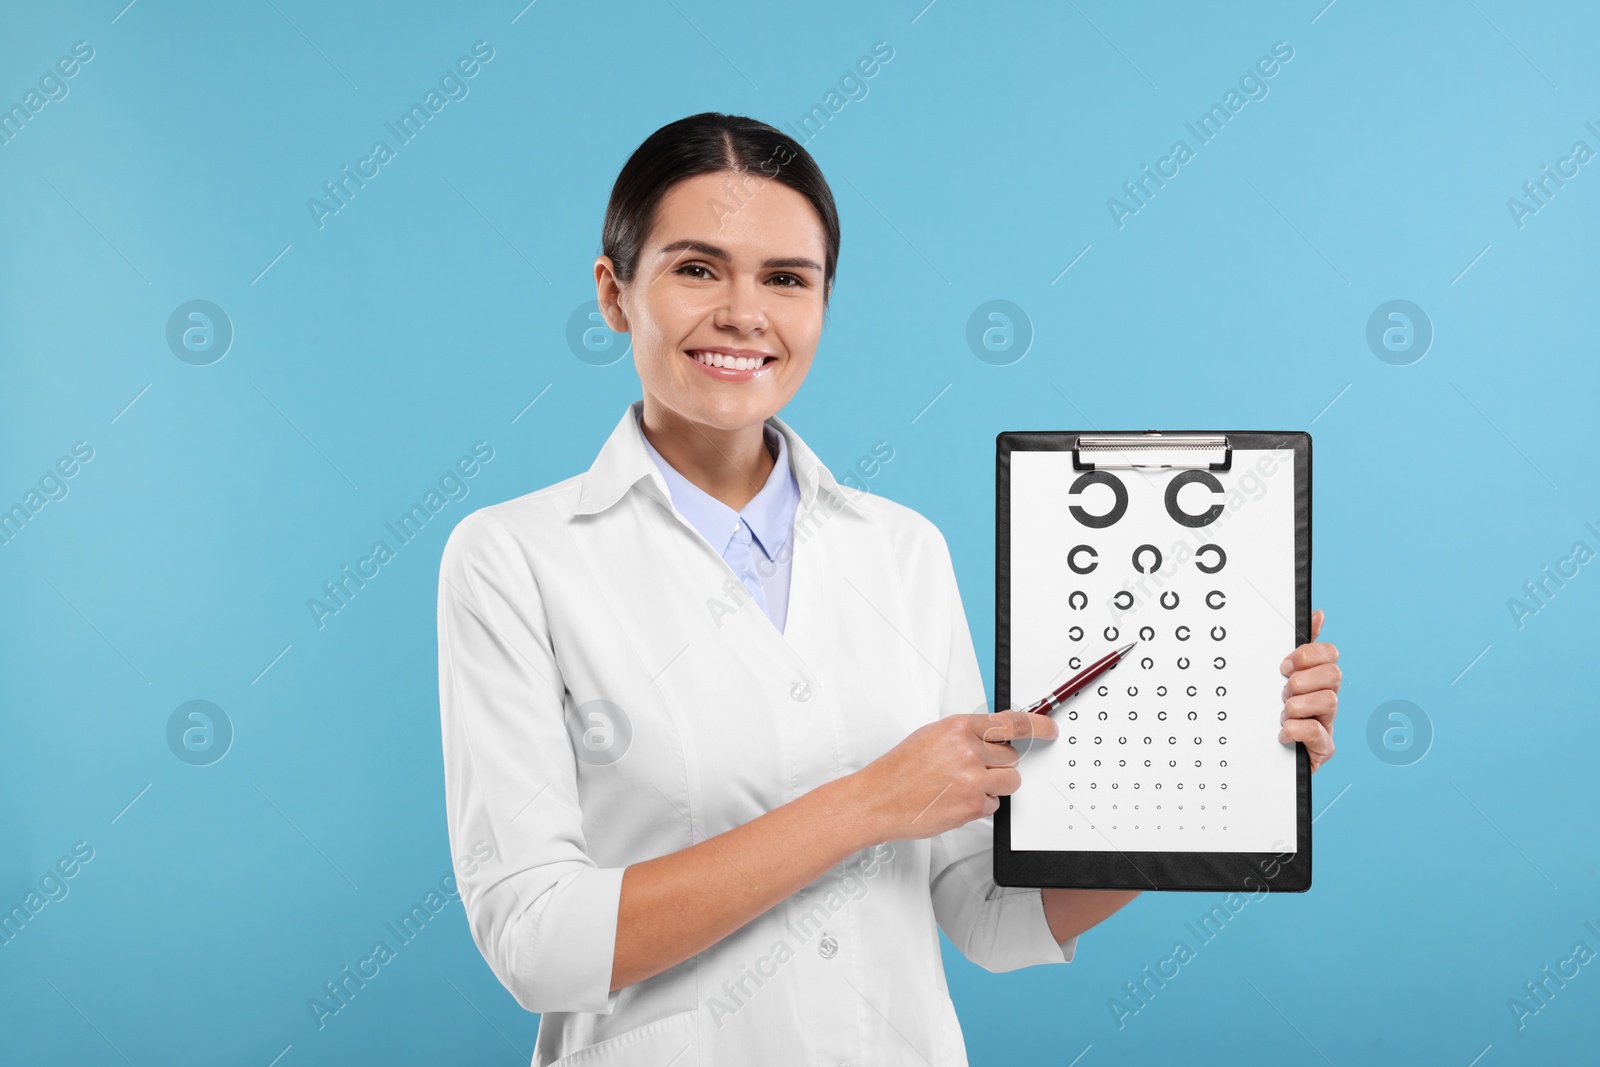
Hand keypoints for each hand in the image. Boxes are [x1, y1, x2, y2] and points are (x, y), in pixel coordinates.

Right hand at [855, 710, 1056, 840]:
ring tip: (962, 786)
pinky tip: (955, 800)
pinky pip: (995, 804)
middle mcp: (968, 750)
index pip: (1011, 722)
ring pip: (1010, 780)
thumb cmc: (900, 770)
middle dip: (997, 765)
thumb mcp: (932, 736)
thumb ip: (965, 734)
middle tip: (970, 770)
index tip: (1050, 729)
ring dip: (993, 785)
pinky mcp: (973, 805)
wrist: (879, 799)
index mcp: (958, 727)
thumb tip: (993, 734)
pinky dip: (980, 805)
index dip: (1038, 725)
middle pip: (1012, 756)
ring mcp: (972, 778)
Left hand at [1279, 608, 1338, 770]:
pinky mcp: (1323, 749)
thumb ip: (1299, 647)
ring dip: (1298, 706)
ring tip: (1283, 714)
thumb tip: (1317, 613)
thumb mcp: (1280, 677)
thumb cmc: (1276, 712)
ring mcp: (1328, 724)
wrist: (1265, 758)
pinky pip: (1317, 734)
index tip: (1283, 666)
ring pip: (1329, 701)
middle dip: (1302, 681)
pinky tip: (1283, 732)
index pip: (1329, 653)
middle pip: (1333, 674)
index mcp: (1318, 679)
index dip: (1307, 655)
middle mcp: (1327, 699)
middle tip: (1283, 693)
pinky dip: (1295, 730)